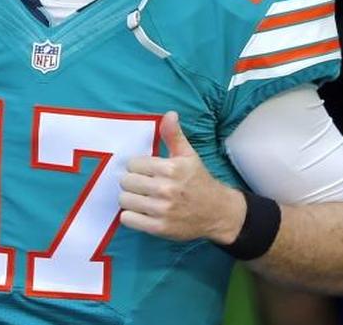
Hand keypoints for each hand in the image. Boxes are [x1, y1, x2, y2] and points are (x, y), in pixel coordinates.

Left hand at [118, 111, 244, 243]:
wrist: (218, 212)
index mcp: (171, 169)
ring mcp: (162, 210)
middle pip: (126, 181)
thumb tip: (169, 114)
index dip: (137, 167)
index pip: (133, 164)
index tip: (145, 171)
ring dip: (130, 199)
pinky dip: (131, 216)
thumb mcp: (188, 156)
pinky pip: (128, 219)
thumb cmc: (199, 181)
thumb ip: (174, 135)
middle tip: (143, 186)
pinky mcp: (159, 228)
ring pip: (124, 200)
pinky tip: (142, 212)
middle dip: (132, 183)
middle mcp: (166, 189)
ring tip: (142, 199)